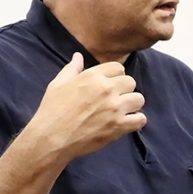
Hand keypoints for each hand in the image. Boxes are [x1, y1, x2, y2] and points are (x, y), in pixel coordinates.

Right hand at [25, 53, 145, 162]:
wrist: (52, 137)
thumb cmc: (52, 110)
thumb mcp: (58, 84)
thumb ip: (72, 69)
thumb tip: (78, 56)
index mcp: (93, 77)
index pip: (118, 68)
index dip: (115, 76)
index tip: (110, 85)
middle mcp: (107, 89)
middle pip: (131, 82)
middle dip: (124, 90)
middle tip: (115, 99)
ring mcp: (115, 108)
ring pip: (139, 99)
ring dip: (132, 104)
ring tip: (122, 111)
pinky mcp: (119, 126)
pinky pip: (140, 120)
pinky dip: (136, 121)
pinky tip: (127, 123)